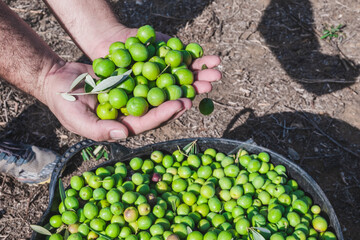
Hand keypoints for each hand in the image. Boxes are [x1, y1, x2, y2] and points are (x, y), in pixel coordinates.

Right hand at [44, 58, 219, 141]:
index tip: (180, 105)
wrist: (57, 78)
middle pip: (158, 107)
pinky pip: (149, 73)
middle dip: (177, 100)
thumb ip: (99, 130)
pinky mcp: (130, 78)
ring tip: (195, 77)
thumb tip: (123, 134)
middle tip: (196, 91)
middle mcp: (130, 111)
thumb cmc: (64, 102)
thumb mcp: (77, 118)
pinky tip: (178, 61)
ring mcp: (131, 94)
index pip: (147, 122)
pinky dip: (162, 68)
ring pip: (157, 90)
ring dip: (175, 84)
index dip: (164, 114)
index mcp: (122, 125)